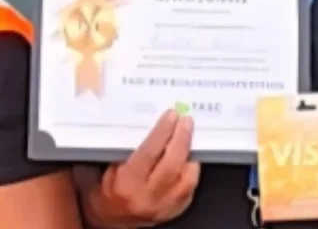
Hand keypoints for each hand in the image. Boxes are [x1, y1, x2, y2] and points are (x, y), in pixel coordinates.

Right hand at [85, 110, 199, 227]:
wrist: (114, 220)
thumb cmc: (109, 191)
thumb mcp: (109, 171)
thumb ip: (127, 152)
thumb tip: (150, 126)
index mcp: (127, 184)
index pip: (149, 153)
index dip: (163, 132)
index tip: (172, 115)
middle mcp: (148, 196)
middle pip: (172, 163)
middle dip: (182, 138)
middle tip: (186, 121)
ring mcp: (165, 205)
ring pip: (187, 176)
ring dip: (190, 153)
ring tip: (189, 136)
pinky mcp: (177, 209)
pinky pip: (191, 186)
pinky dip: (192, 169)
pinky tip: (190, 157)